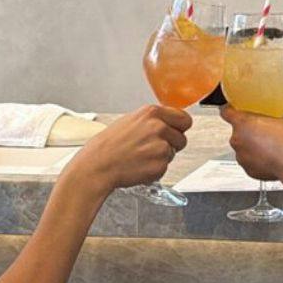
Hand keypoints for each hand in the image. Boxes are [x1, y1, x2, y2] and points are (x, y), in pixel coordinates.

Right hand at [72, 104, 191, 192]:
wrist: (98, 165)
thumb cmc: (109, 145)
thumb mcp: (130, 121)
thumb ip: (152, 120)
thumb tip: (168, 122)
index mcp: (152, 113)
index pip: (184, 118)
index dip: (179, 127)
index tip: (176, 131)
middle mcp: (159, 127)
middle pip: (182, 138)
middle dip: (172, 144)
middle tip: (154, 148)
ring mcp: (161, 147)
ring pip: (173, 154)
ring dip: (161, 157)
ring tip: (141, 156)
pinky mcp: (160, 165)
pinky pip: (165, 168)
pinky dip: (154, 170)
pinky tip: (139, 166)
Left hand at [221, 105, 282, 183]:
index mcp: (243, 123)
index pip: (226, 112)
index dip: (229, 109)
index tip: (233, 109)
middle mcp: (238, 140)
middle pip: (237, 131)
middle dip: (248, 130)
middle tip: (263, 130)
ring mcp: (241, 157)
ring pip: (243, 147)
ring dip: (252, 146)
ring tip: (269, 146)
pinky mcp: (248, 170)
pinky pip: (249, 161)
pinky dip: (257, 160)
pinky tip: (270, 157)